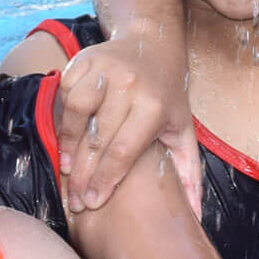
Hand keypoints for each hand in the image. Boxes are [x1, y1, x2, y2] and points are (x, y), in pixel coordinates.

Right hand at [52, 35, 199, 211]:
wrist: (154, 43)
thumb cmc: (167, 95)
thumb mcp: (183, 129)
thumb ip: (188, 172)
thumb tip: (195, 214)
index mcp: (154, 106)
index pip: (123, 152)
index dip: (105, 180)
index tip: (93, 203)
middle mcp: (130, 85)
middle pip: (98, 139)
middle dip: (83, 175)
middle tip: (74, 200)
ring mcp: (105, 70)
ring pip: (76, 114)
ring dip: (68, 147)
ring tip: (67, 172)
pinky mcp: (85, 60)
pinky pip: (66, 94)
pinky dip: (63, 119)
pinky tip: (66, 141)